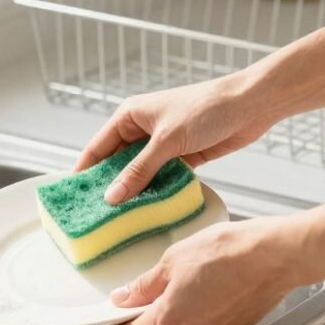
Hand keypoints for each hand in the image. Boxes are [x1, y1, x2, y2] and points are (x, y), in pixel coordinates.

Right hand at [75, 74, 275, 204]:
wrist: (250, 105)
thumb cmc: (205, 109)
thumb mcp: (167, 141)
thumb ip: (139, 170)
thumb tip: (112, 196)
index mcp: (130, 116)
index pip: (98, 147)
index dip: (85, 171)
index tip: (73, 196)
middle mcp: (143, 130)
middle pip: (118, 163)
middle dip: (110, 186)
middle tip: (96, 214)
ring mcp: (163, 144)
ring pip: (141, 173)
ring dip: (135, 192)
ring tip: (120, 219)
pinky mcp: (183, 156)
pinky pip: (162, 178)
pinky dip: (157, 191)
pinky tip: (150, 210)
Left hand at [84, 217, 308, 324]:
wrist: (274, 257)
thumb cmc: (228, 253)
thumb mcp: (172, 261)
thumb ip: (144, 286)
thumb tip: (123, 299)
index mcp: (168, 323)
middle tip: (122, 308)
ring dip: (160, 322)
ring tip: (159, 295)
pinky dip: (184, 321)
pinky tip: (188, 297)